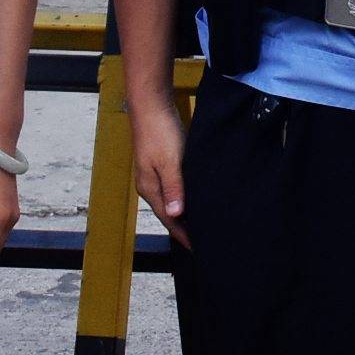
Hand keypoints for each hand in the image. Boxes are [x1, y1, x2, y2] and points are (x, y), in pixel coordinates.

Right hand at [131, 102, 188, 249]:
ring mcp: (154, 174)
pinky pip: (174, 188)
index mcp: (150, 188)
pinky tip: (195, 197)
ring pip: (172, 200)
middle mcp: (150, 185)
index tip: (199, 248)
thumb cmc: (160, 132)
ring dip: (185, 213)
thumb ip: (174, 188)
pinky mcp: (162, 163)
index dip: (183, 234)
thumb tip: (176, 215)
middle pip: (169, 213)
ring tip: (202, 223)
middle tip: (205, 240)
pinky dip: (184, 197)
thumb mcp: (170, 162)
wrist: (151, 105)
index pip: (169, 219)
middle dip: (184, 227)